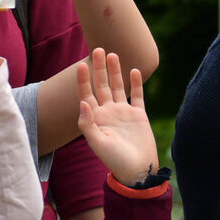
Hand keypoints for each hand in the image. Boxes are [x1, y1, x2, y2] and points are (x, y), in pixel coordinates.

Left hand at [74, 49, 158, 184]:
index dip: (83, 79)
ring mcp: (123, 112)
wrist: (137, 170)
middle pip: (101, 85)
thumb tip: (83, 102)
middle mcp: (107, 112)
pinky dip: (136, 83)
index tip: (80, 64)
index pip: (86, 94)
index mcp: (95, 118)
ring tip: (112, 54)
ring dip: (115, 71)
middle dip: (99, 68)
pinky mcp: (138, 115)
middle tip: (97, 49)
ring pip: (117, 87)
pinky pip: (137, 96)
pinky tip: (133, 70)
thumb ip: (87, 124)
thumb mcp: (97, 142)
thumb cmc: (114, 159)